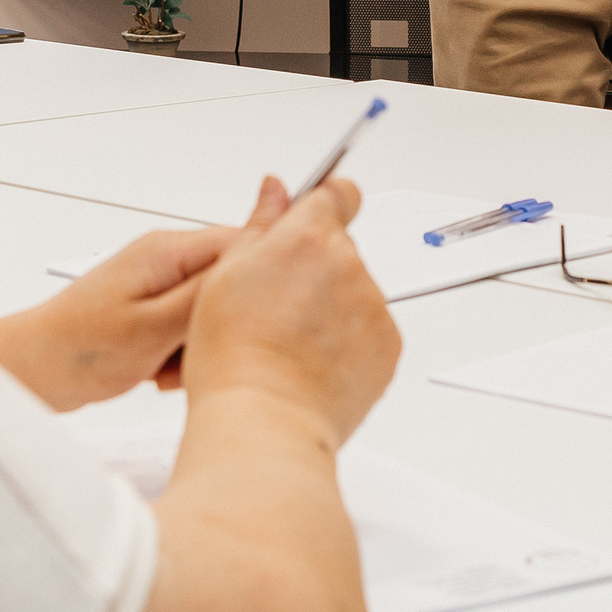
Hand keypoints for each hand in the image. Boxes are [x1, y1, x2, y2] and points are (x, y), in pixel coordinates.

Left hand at [0, 223, 241, 410]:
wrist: (30, 369)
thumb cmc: (78, 348)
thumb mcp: (154, 328)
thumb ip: (207, 295)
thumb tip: (255, 263)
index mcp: (169, 250)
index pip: (245, 244)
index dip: (259, 283)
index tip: (257, 321)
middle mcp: (166, 259)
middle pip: (230, 281)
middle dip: (223, 324)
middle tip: (192, 354)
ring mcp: (158, 284)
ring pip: (212, 310)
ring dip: (200, 345)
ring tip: (167, 367)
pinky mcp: (152, 309)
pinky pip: (189, 327)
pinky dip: (181, 353)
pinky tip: (158, 371)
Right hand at [180, 175, 398, 448]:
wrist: (264, 421)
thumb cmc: (234, 356)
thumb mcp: (225, 275)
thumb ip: (260, 225)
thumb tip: (276, 191)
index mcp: (307, 238)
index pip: (336, 193)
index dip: (324, 202)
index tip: (316, 213)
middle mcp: (348, 265)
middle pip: (339, 249)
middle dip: (316, 267)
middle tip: (278, 306)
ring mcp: (372, 306)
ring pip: (354, 292)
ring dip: (332, 307)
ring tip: (290, 344)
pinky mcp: (387, 346)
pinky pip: (369, 331)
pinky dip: (348, 342)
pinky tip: (312, 363)